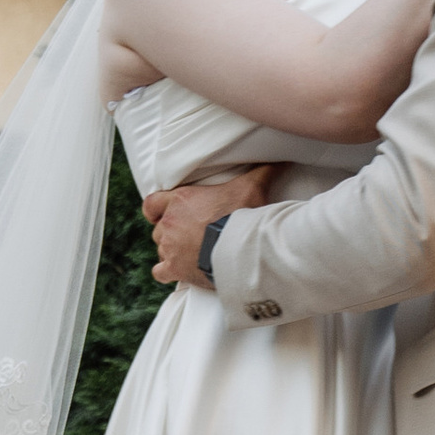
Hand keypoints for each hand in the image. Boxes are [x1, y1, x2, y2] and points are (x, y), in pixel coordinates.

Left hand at [146, 165, 271, 290]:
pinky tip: (179, 271)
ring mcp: (170, 247)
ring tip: (190, 253)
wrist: (238, 248)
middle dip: (170, 232)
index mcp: (180, 200)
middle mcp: (170, 223)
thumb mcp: (251, 187)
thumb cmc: (241, 215)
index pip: (152, 203)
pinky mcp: (174, 268)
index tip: (161, 214)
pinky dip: (167, 272)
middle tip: (188, 235)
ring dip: (171, 251)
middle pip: (159, 229)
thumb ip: (261, 173)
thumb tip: (281, 162)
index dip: (155, 209)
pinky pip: (160, 272)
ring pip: (160, 249)